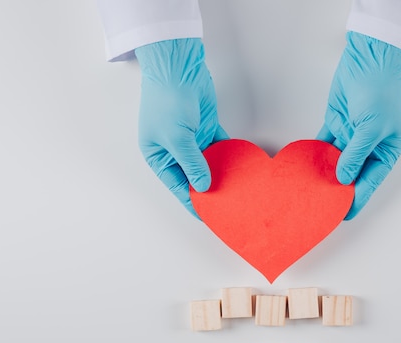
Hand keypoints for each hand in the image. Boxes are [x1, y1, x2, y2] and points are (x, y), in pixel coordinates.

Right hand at [135, 38, 227, 217]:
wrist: (178, 67)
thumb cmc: (167, 100)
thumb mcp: (177, 138)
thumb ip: (192, 164)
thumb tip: (204, 186)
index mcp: (158, 156)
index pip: (178, 186)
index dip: (192, 202)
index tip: (208, 217)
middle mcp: (174, 150)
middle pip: (194, 176)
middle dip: (209, 189)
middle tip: (228, 205)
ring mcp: (191, 138)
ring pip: (209, 162)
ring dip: (221, 173)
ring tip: (237, 190)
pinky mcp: (206, 127)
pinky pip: (220, 146)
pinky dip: (229, 155)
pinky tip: (241, 167)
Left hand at [316, 31, 400, 219]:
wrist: (369, 59)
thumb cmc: (380, 91)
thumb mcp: (372, 127)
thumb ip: (356, 155)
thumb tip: (343, 178)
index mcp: (386, 150)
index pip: (370, 181)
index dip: (357, 198)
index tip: (344, 215)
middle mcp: (369, 146)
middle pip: (352, 173)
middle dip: (338, 188)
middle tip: (322, 205)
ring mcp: (352, 135)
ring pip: (336, 160)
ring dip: (324, 173)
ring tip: (309, 190)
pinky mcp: (336, 124)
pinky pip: (324, 144)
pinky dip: (315, 154)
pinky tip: (304, 167)